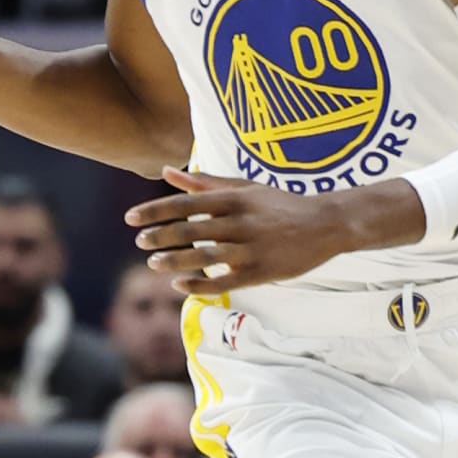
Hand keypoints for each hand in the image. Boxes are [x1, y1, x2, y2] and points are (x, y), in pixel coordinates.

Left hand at [126, 168, 417, 294]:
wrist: (326, 224)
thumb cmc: (281, 204)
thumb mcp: (245, 188)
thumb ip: (205, 183)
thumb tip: (167, 172)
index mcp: (235, 199)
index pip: (186, 204)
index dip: (156, 212)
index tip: (131, 219)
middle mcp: (240, 222)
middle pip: (191, 230)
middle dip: (161, 236)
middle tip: (140, 242)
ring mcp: (251, 248)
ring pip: (205, 257)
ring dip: (175, 261)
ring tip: (153, 264)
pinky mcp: (261, 272)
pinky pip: (224, 282)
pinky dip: (200, 284)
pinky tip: (179, 285)